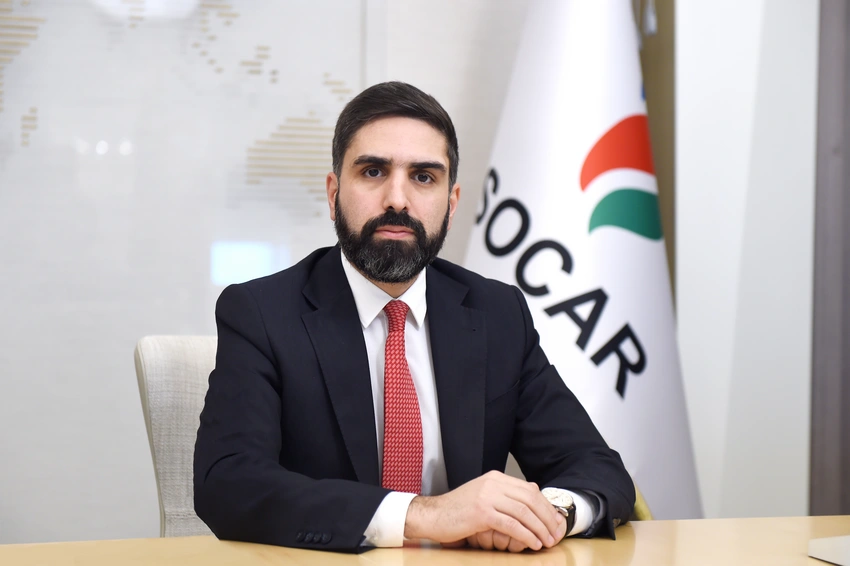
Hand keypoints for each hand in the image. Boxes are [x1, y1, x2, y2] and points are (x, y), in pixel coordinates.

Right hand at [403, 470, 564, 551]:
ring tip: (547, 541)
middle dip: (547, 518)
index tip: (556, 521)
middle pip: (530, 499)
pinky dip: (525, 535)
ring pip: (523, 512)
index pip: (529, 489)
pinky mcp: (481, 512)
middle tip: (556, 533)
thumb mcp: (483, 496)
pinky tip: (532, 543)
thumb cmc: (458, 510)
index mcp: (495, 478)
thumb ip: (503, 496)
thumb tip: (530, 504)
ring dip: (540, 528)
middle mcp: (493, 483)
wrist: (433, 515)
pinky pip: (511, 524)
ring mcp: (487, 496)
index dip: (546, 506)